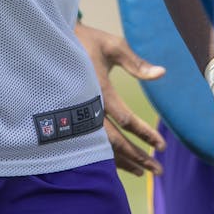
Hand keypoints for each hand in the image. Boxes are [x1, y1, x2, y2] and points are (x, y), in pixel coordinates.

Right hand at [74, 20, 165, 175]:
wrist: (51, 42)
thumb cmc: (86, 41)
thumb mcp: (112, 46)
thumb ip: (136, 62)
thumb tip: (162, 74)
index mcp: (99, 89)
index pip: (126, 119)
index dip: (145, 133)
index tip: (162, 145)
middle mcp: (86, 106)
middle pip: (114, 140)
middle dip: (137, 156)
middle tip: (158, 170)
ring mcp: (75, 113)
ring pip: (100, 145)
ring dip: (122, 160)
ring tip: (142, 171)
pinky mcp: (70, 115)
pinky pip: (88, 142)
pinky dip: (104, 154)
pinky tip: (116, 163)